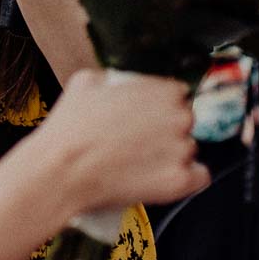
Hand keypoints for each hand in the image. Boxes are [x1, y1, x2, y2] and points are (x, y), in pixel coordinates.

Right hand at [35, 70, 207, 211]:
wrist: (60, 170)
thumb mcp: (84, 82)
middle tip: (139, 140)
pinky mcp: (180, 181)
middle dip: (167, 129)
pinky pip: (198, 177)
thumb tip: (114, 84)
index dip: (159, 105)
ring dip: (171, 154)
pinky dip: (184, 177)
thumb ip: (111, 78)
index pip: (178, 94)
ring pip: (188, 149)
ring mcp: (182, 151)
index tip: (146, 117)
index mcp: (163, 91)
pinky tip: (159, 176)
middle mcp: (179, 118)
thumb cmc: (70, 127)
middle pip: (185, 121)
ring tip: (140, 162)